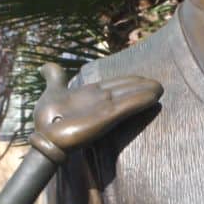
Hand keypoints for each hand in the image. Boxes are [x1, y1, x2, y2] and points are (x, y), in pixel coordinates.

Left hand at [30, 63, 162, 160]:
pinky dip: (141, 100)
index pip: (114, 84)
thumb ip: (54, 78)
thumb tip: (44, 67)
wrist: (45, 136)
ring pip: (129, 97)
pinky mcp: (107, 116)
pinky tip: (154, 95)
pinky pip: (127, 106)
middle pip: (125, 89)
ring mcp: (105, 108)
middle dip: (140, 86)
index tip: (142, 78)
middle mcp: (101, 100)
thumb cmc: (48, 118)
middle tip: (157, 84)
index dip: (129, 81)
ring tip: (159, 88)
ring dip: (145, 92)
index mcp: (91, 93)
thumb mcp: (52, 92)